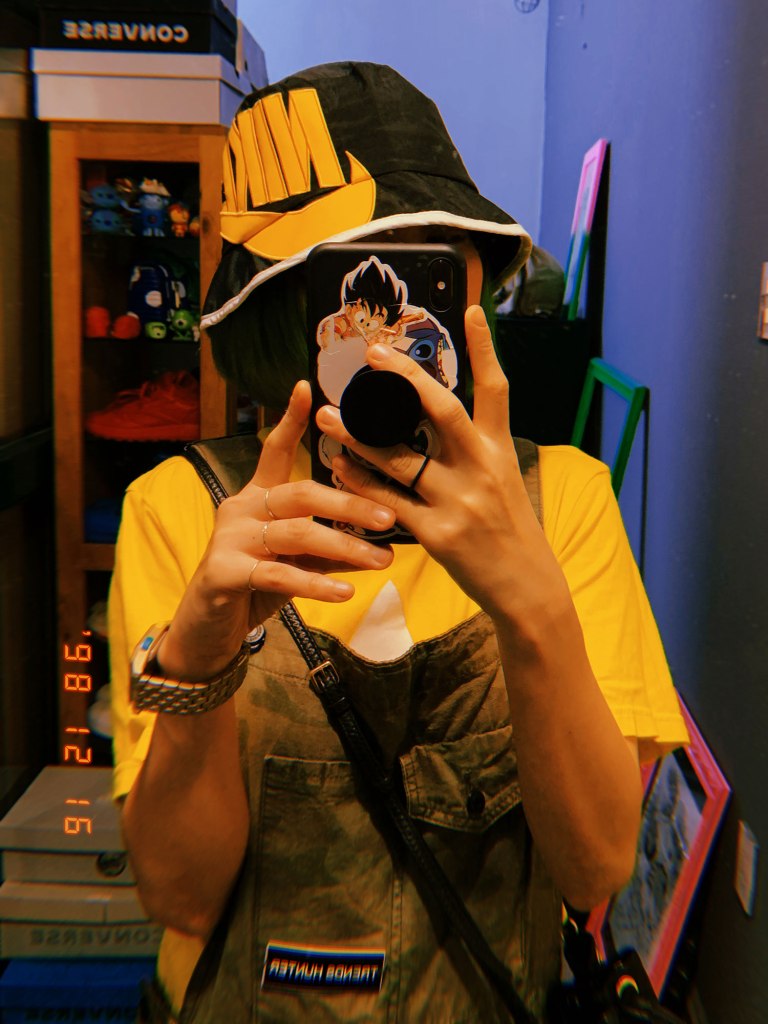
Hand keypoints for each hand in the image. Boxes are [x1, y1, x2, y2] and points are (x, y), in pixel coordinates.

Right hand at [162, 381, 395, 677]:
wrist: (208, 629)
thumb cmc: (256, 586)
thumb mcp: (298, 562)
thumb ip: (329, 545)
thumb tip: (379, 541)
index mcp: (258, 496)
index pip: (275, 450)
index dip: (290, 419)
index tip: (307, 387)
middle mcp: (242, 508)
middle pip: (301, 493)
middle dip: (349, 503)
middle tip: (389, 516)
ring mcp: (230, 539)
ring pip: (295, 533)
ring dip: (344, 547)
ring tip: (381, 560)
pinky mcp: (224, 572)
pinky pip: (278, 574)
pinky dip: (315, 583)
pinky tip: (345, 591)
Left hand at [315, 306, 565, 622]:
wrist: (527, 588)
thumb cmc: (510, 531)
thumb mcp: (503, 482)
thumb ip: (473, 451)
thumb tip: (434, 420)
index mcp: (499, 450)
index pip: (496, 390)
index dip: (485, 347)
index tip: (467, 308)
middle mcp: (483, 468)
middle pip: (442, 411)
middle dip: (404, 378)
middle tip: (370, 351)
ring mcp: (460, 501)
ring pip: (401, 458)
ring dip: (357, 435)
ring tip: (326, 416)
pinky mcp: (439, 534)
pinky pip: (389, 502)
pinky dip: (359, 483)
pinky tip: (338, 467)